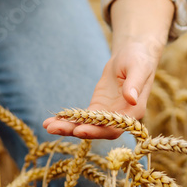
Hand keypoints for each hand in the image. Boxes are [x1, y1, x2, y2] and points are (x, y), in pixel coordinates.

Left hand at [43, 0, 173, 139]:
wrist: (132, 54)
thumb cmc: (139, 59)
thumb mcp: (138, 68)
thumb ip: (135, 84)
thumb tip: (132, 99)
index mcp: (134, 112)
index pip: (114, 127)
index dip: (98, 131)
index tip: (79, 130)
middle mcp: (120, 118)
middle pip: (97, 130)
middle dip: (75, 130)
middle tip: (54, 128)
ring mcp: (107, 114)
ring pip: (86, 126)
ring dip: (67, 128)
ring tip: (47, 126)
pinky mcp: (97, 108)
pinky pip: (81, 117)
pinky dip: (67, 120)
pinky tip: (51, 121)